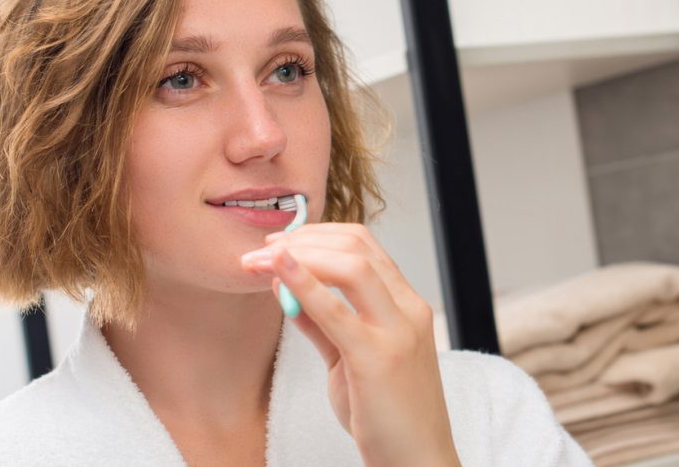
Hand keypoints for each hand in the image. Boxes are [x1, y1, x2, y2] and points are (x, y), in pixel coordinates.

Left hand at [241, 223, 460, 466]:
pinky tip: (277, 273)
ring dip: (300, 255)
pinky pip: (337, 311)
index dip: (318, 235)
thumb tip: (286, 287)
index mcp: (407, 306)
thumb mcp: (350, 359)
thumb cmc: (386, 416)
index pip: (365, 246)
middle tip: (261, 249)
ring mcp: (398, 332)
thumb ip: (322, 322)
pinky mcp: (379, 358)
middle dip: (303, 239)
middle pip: (358, 246)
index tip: (279, 243)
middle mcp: (409, 310)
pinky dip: (304, 284)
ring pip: (352, 266)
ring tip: (261, 261)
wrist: (417, 461)